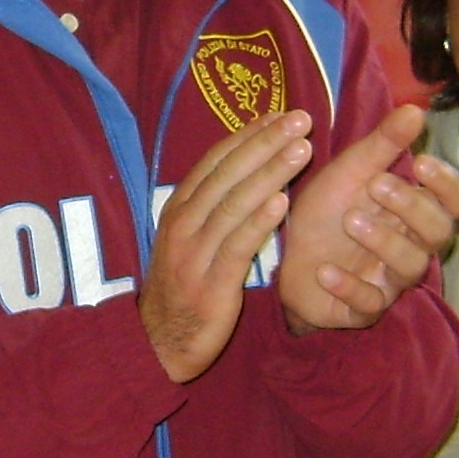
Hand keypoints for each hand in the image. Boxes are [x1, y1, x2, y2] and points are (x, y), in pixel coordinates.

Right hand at [140, 110, 312, 382]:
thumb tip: (249, 173)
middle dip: (266, 143)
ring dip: (270, 173)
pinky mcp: (210, 284)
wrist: (157, 343)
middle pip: (228, 174)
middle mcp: (183, 224)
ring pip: (235, 203)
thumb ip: (214, 209)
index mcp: (178, 209)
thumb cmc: (182, 289)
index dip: (248, 135)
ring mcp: (194, 253)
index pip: (215, 161)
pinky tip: (282, 202)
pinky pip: (237, 246)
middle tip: (299, 119)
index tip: (279, 114)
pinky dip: (259, 221)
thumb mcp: (189, 241)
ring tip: (301, 149)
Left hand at [277, 104, 458, 334]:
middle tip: (377, 184)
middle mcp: (410, 247)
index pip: (455, 203)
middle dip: (412, 207)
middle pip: (438, 233)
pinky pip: (369, 303)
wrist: (283, 255)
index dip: (447, 186)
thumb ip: (383, 144)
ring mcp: (388, 280)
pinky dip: (348, 286)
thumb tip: (416, 109)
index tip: (421, 163)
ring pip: (410, 267)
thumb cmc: (326, 212)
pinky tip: (326, 270)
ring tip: (350, 220)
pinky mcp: (362, 308)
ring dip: (383, 241)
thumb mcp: (350, 172)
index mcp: (413, 212)